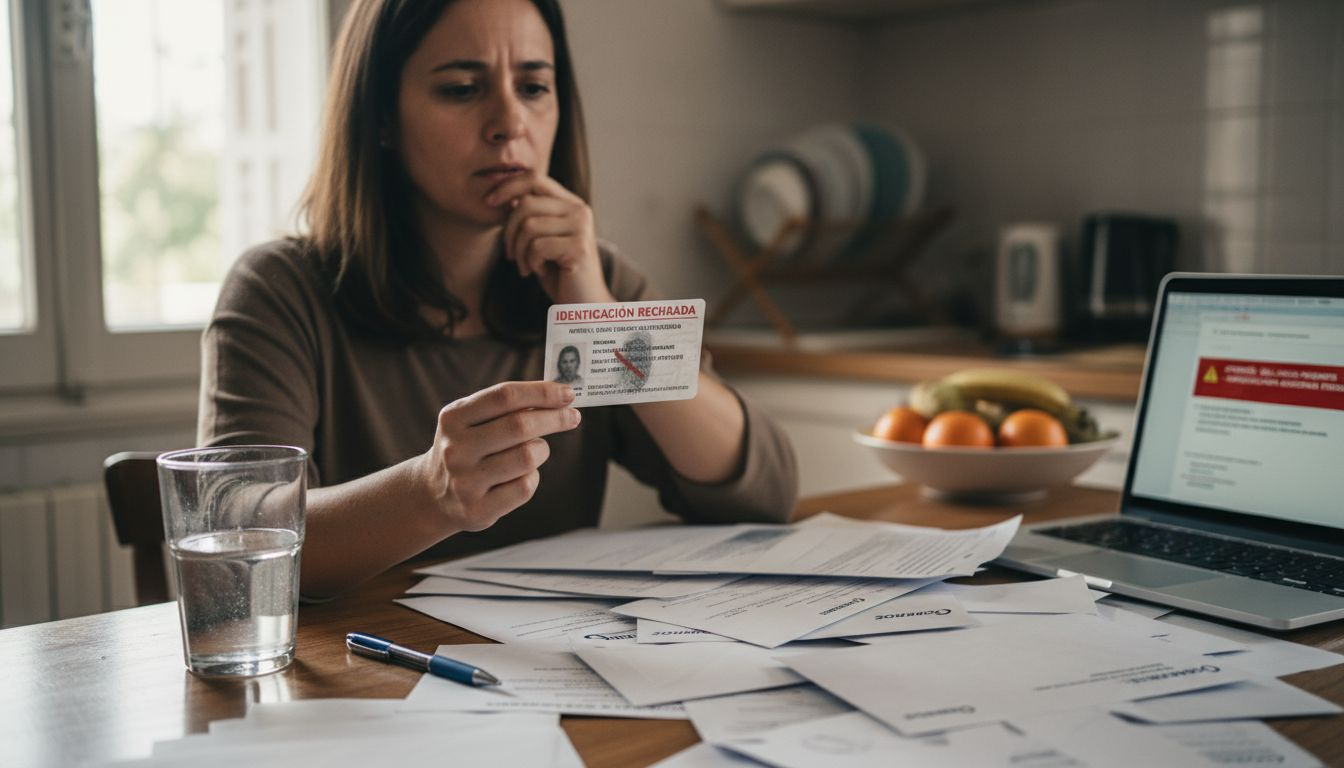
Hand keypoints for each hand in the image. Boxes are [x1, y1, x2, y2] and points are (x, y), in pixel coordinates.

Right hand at [419, 381, 579, 532]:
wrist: (433, 494)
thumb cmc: (467, 448)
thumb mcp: (473, 420)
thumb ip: (508, 407)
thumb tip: (559, 396)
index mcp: (453, 418)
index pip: (504, 396)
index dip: (541, 392)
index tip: (567, 393)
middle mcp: (456, 449)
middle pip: (520, 426)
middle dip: (554, 418)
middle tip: (572, 416)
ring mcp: (465, 482)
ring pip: (527, 457)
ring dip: (541, 450)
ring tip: (534, 451)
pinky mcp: (478, 510)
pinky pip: (525, 487)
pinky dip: (532, 477)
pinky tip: (521, 475)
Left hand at [487, 173, 614, 304]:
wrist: (583, 304)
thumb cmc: (559, 273)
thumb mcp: (541, 239)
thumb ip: (530, 216)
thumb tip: (506, 197)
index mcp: (570, 203)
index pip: (534, 178)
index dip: (507, 186)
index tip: (488, 202)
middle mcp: (579, 210)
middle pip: (525, 203)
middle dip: (509, 231)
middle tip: (513, 255)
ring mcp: (581, 227)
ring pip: (528, 225)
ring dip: (520, 251)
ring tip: (528, 266)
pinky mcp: (579, 247)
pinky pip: (537, 246)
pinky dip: (532, 263)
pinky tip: (542, 272)